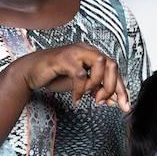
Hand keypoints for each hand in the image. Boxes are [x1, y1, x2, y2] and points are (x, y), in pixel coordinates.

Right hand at [14, 42, 129, 111]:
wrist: (30, 72)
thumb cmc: (54, 75)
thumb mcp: (80, 85)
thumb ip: (96, 89)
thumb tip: (113, 101)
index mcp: (91, 53)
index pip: (114, 69)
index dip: (121, 88)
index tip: (125, 106)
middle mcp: (86, 49)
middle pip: (111, 63)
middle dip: (112, 86)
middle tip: (104, 102)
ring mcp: (75, 51)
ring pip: (100, 63)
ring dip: (97, 83)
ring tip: (88, 96)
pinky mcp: (64, 58)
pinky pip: (81, 75)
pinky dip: (80, 90)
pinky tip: (75, 99)